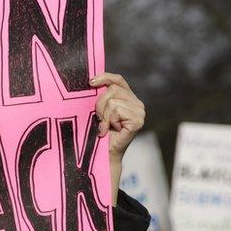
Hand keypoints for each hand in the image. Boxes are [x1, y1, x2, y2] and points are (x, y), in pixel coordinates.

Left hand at [90, 73, 144, 204]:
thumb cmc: (98, 131)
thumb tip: (91, 79)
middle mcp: (137, 103)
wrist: (102, 153)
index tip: (91, 82)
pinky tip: (110, 130)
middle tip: (99, 119)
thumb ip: (100, 95)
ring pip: (112, 101)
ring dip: (103, 115)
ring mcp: (140, 112)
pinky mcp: (138, 120)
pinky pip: (116, 111)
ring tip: (105, 126)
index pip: (118, 80)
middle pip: (112, 89)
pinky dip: (109, 121)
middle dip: (99, 104)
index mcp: (128, 98)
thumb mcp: (98, 109)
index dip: (105, 77)